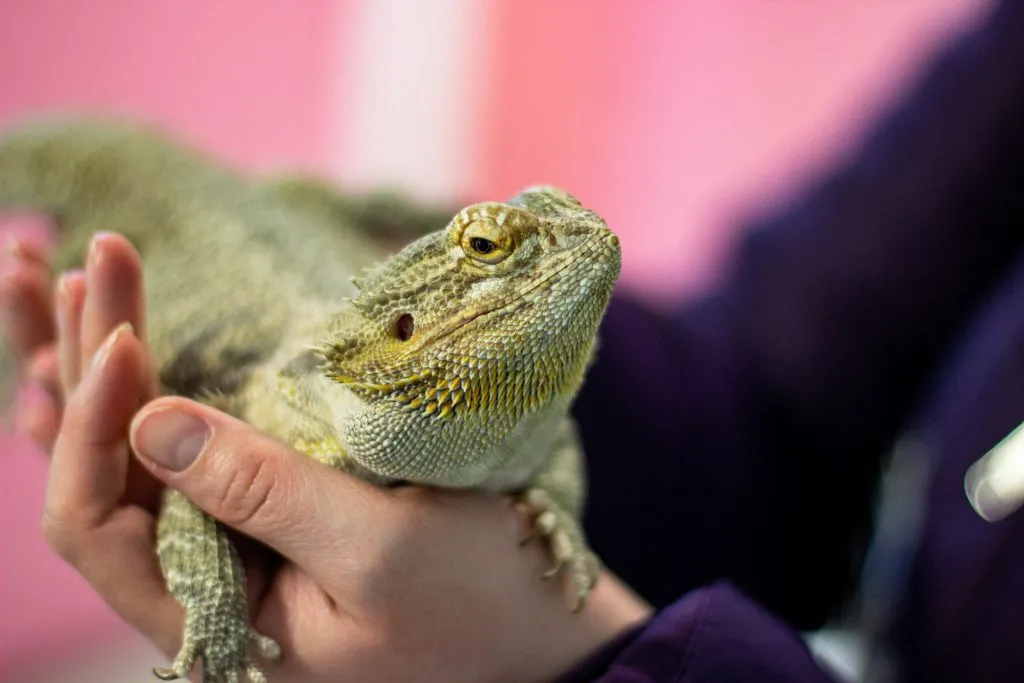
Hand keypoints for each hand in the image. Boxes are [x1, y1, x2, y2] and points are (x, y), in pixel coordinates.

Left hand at [4, 232, 651, 681]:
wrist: (529, 617)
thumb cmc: (474, 596)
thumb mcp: (380, 550)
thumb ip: (266, 494)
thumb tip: (151, 420)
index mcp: (209, 618)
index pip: (94, 524)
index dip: (91, 427)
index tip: (127, 336)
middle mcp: (197, 584)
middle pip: (100, 472)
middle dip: (89, 364)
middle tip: (102, 262)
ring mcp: (228, 543)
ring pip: (131, 452)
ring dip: (105, 365)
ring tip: (82, 282)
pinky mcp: (263, 509)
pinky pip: (180, 448)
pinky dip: (147, 387)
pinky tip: (118, 347)